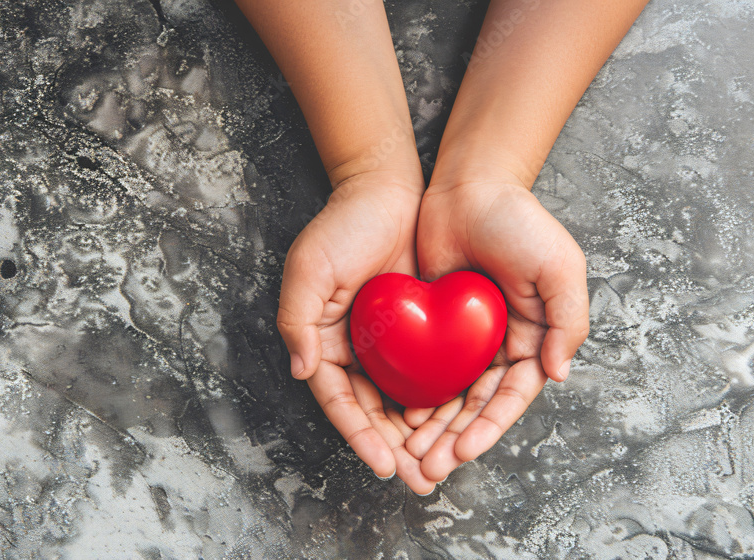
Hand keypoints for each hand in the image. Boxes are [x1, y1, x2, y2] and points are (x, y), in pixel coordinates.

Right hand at [277, 171, 437, 493]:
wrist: (387, 190)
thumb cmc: (342, 226)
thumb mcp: (309, 267)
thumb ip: (297, 319)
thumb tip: (302, 370)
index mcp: (323, 343)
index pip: (340, 401)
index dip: (360, 435)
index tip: (384, 463)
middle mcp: (354, 351)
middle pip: (373, 413)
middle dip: (395, 449)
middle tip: (420, 480)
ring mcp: (388, 344)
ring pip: (402, 402)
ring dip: (419, 437)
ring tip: (440, 467)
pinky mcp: (418, 332)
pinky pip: (428, 375)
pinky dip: (439, 402)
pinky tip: (456, 424)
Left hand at [405, 173, 589, 480]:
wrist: (469, 186)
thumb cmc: (520, 222)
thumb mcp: (559, 267)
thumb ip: (567, 321)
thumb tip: (558, 375)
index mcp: (533, 339)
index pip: (510, 397)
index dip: (488, 427)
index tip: (462, 451)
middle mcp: (499, 346)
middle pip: (475, 406)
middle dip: (453, 439)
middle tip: (428, 467)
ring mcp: (464, 338)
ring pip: (446, 395)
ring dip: (430, 427)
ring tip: (409, 454)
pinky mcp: (431, 325)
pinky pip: (420, 368)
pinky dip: (411, 394)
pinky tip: (395, 416)